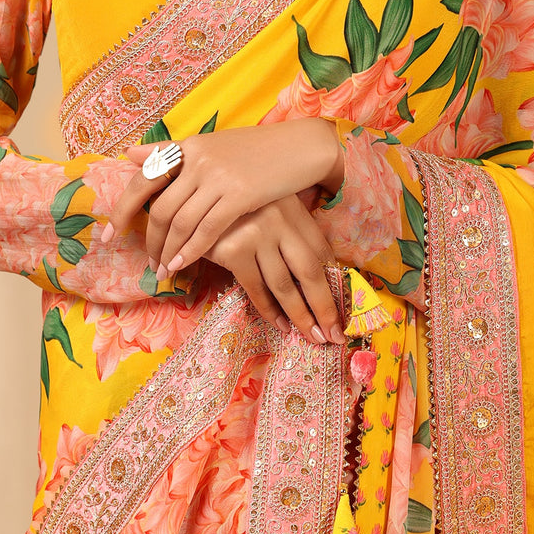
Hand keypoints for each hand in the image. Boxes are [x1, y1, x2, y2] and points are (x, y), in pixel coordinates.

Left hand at [104, 120, 343, 277]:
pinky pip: (207, 229)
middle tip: (147, 263)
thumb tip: (129, 154)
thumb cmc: (256, 150)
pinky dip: (191, 251)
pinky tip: (183, 265)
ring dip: (168, 252)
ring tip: (164, 270)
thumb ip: (173, 153)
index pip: (143, 178)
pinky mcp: (239, 195)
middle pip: (160, 208)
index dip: (122, 208)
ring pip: (180, 222)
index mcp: (188, 147)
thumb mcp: (211, 145)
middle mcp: (198, 160)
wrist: (300, 146)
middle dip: (150, 241)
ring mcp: (218, 177)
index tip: (109, 233)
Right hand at [204, 194, 344, 345]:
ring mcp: (257, 235)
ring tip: (314, 336)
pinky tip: (281, 325)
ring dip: (301, 316)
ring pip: (285, 286)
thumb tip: (315, 276)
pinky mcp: (234, 250)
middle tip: (335, 334)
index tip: (342, 306)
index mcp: (293, 209)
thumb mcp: (268, 210)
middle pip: (311, 272)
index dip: (335, 281)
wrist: (191, 197)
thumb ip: (287, 233)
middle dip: (325, 307)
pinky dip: (270, 311)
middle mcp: (279, 220)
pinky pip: (257, 289)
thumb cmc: (232, 209)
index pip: (321, 251)